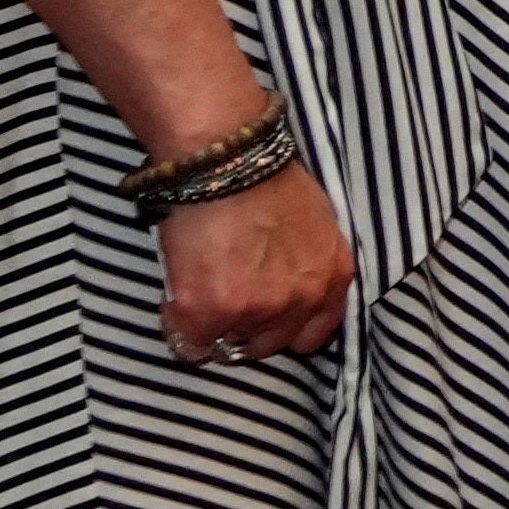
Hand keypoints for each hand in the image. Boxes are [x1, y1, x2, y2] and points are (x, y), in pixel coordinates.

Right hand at [156, 158, 354, 364]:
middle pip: (268, 345)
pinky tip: (176, 303)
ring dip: (213, 328)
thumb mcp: (315, 223)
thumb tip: (286, 277)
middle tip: (222, 303)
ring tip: (198, 296)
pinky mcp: (211, 312)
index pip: (312, 336)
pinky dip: (179, 328)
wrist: (226, 162)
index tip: (262, 320)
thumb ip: (308, 261)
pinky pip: (190, 345)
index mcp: (332, 278)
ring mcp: (257, 310)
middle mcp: (301, 301)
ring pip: (229, 346)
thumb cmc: (265, 178)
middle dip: (244, 329)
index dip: (282, 329)